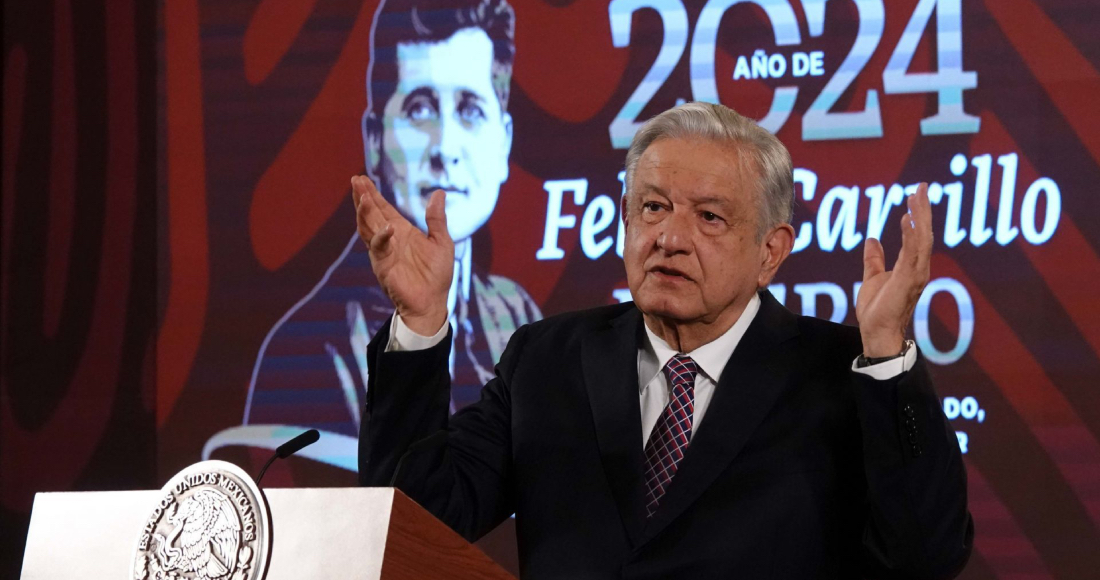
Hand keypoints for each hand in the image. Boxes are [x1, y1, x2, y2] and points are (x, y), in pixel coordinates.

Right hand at [351, 175, 453, 335]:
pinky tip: (389, 227)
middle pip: (371, 214)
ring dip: (365, 212)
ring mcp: (384, 252)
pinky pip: (380, 248)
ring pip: (368, 228)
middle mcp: (389, 239)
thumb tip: (438, 192)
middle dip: (363, 197)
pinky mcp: (383, 266)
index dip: (373, 194)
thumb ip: (436, 218)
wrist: (432, 302)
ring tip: (363, 196)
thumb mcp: (441, 242)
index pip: (383, 209)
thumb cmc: (436, 275)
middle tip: (356, 180)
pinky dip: (383, 237)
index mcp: (402, 231)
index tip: (362, 178)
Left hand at [856, 183, 932, 357]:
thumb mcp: (872, 277)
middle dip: (923, 209)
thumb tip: (872, 240)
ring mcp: (916, 274)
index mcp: (912, 266)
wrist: (876, 331)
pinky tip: (907, 218)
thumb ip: (874, 259)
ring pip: (922, 239)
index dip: (918, 215)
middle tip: (921, 187)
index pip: (918, 236)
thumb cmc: (878, 310)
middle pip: (924, 233)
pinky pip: (912, 252)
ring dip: (920, 216)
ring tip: (916, 196)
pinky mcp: (908, 279)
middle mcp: (919, 268)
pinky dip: (911, 234)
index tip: (914, 195)